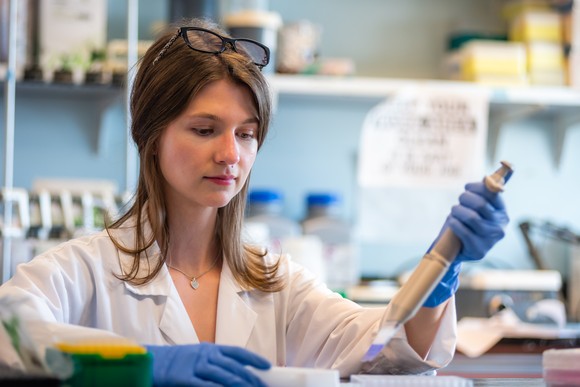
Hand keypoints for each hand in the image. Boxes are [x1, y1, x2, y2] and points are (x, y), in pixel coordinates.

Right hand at [146, 343, 270, 386]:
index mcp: (209, 348)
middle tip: (263, 385)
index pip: (236, 352)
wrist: (150, 362)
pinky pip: (206, 386)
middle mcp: (205, 354)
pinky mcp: (185, 378)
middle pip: (234, 366)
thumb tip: (237, 374)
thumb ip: (214, 364)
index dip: (253, 359)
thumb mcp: (197, 357)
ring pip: (224, 376)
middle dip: (251, 377)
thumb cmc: (176, 363)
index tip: (267, 366)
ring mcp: (195, 365)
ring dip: (240, 384)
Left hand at [424, 181, 508, 306]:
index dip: (477, 187)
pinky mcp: (479, 250)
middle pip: (481, 204)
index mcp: (502, 213)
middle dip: (465, 198)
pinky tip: (452, 221)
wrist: (456, 248)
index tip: (467, 187)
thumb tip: (493, 175)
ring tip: (454, 211)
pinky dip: (454, 223)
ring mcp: (490, 240)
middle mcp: (500, 227)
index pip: (493, 193)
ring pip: (471, 217)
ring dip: (457, 210)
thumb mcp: (476, 207)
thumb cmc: (466, 223)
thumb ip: (484, 192)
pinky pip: (464, 231)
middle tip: (459, 201)